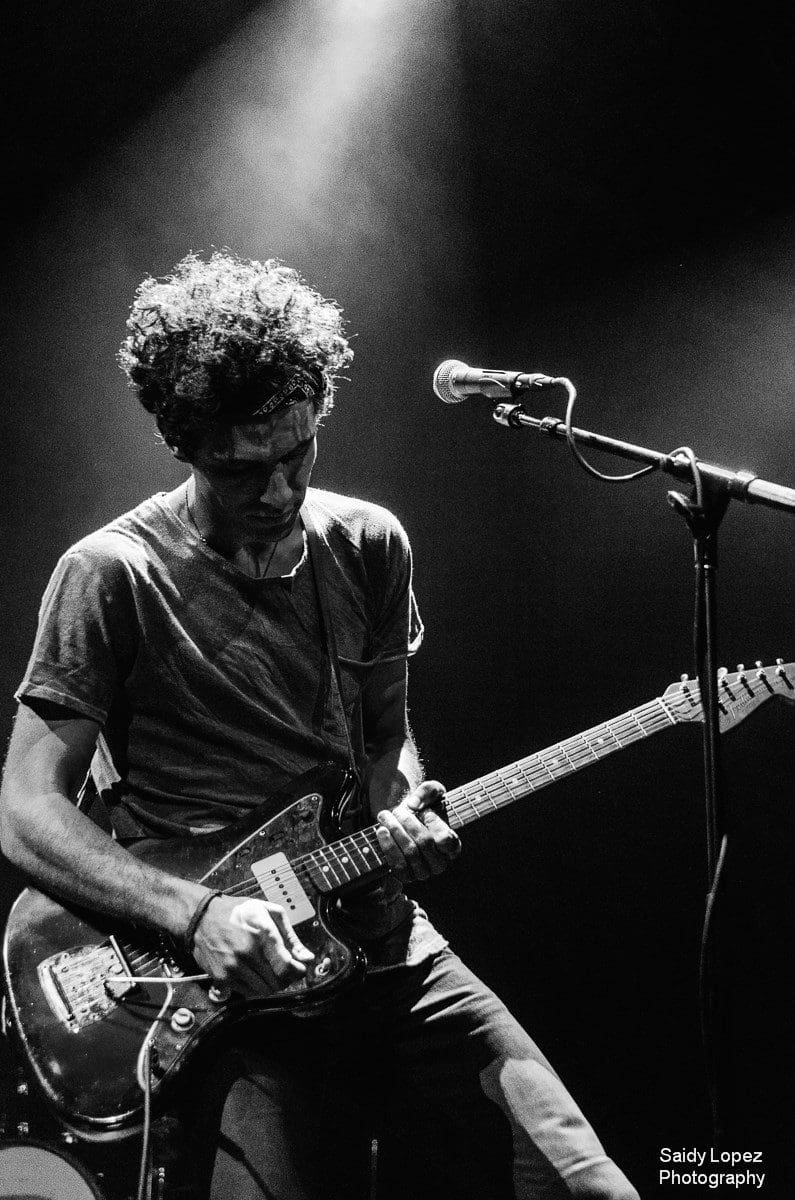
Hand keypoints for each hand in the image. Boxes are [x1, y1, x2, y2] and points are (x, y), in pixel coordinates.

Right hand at [191, 895, 313, 995]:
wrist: (202, 917)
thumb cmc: (237, 912)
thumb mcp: (268, 912)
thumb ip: (290, 936)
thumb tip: (307, 957)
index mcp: (261, 933)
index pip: (287, 966)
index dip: (298, 971)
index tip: (299, 968)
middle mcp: (247, 952)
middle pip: (277, 981)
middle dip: (287, 979)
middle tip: (285, 970)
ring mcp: (233, 967)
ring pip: (264, 991)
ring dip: (272, 985)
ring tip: (270, 972)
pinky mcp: (222, 978)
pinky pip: (248, 993)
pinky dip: (256, 988)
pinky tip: (255, 974)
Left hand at [375, 780, 460, 880]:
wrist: (404, 823)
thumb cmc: (423, 807)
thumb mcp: (431, 791)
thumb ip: (427, 791)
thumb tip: (413, 804)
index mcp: (452, 845)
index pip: (446, 839)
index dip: (433, 824)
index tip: (425, 811)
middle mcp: (440, 863)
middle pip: (424, 844)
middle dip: (408, 823)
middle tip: (397, 809)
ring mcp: (423, 872)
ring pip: (410, 854)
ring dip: (395, 832)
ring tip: (385, 817)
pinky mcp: (406, 876)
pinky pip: (398, 866)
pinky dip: (388, 846)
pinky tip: (381, 831)